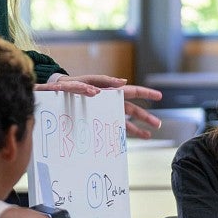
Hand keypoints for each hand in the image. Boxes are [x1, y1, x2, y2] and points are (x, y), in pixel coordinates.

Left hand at [36, 74, 164, 138]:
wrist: (58, 92)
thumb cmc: (72, 84)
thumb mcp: (87, 80)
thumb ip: (105, 81)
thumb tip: (123, 82)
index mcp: (111, 90)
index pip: (133, 91)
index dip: (146, 94)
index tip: (159, 96)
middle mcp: (112, 101)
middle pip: (134, 109)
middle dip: (146, 116)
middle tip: (158, 123)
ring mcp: (107, 111)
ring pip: (127, 119)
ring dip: (139, 126)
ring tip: (151, 133)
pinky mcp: (101, 118)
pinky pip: (116, 125)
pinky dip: (126, 131)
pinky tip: (136, 137)